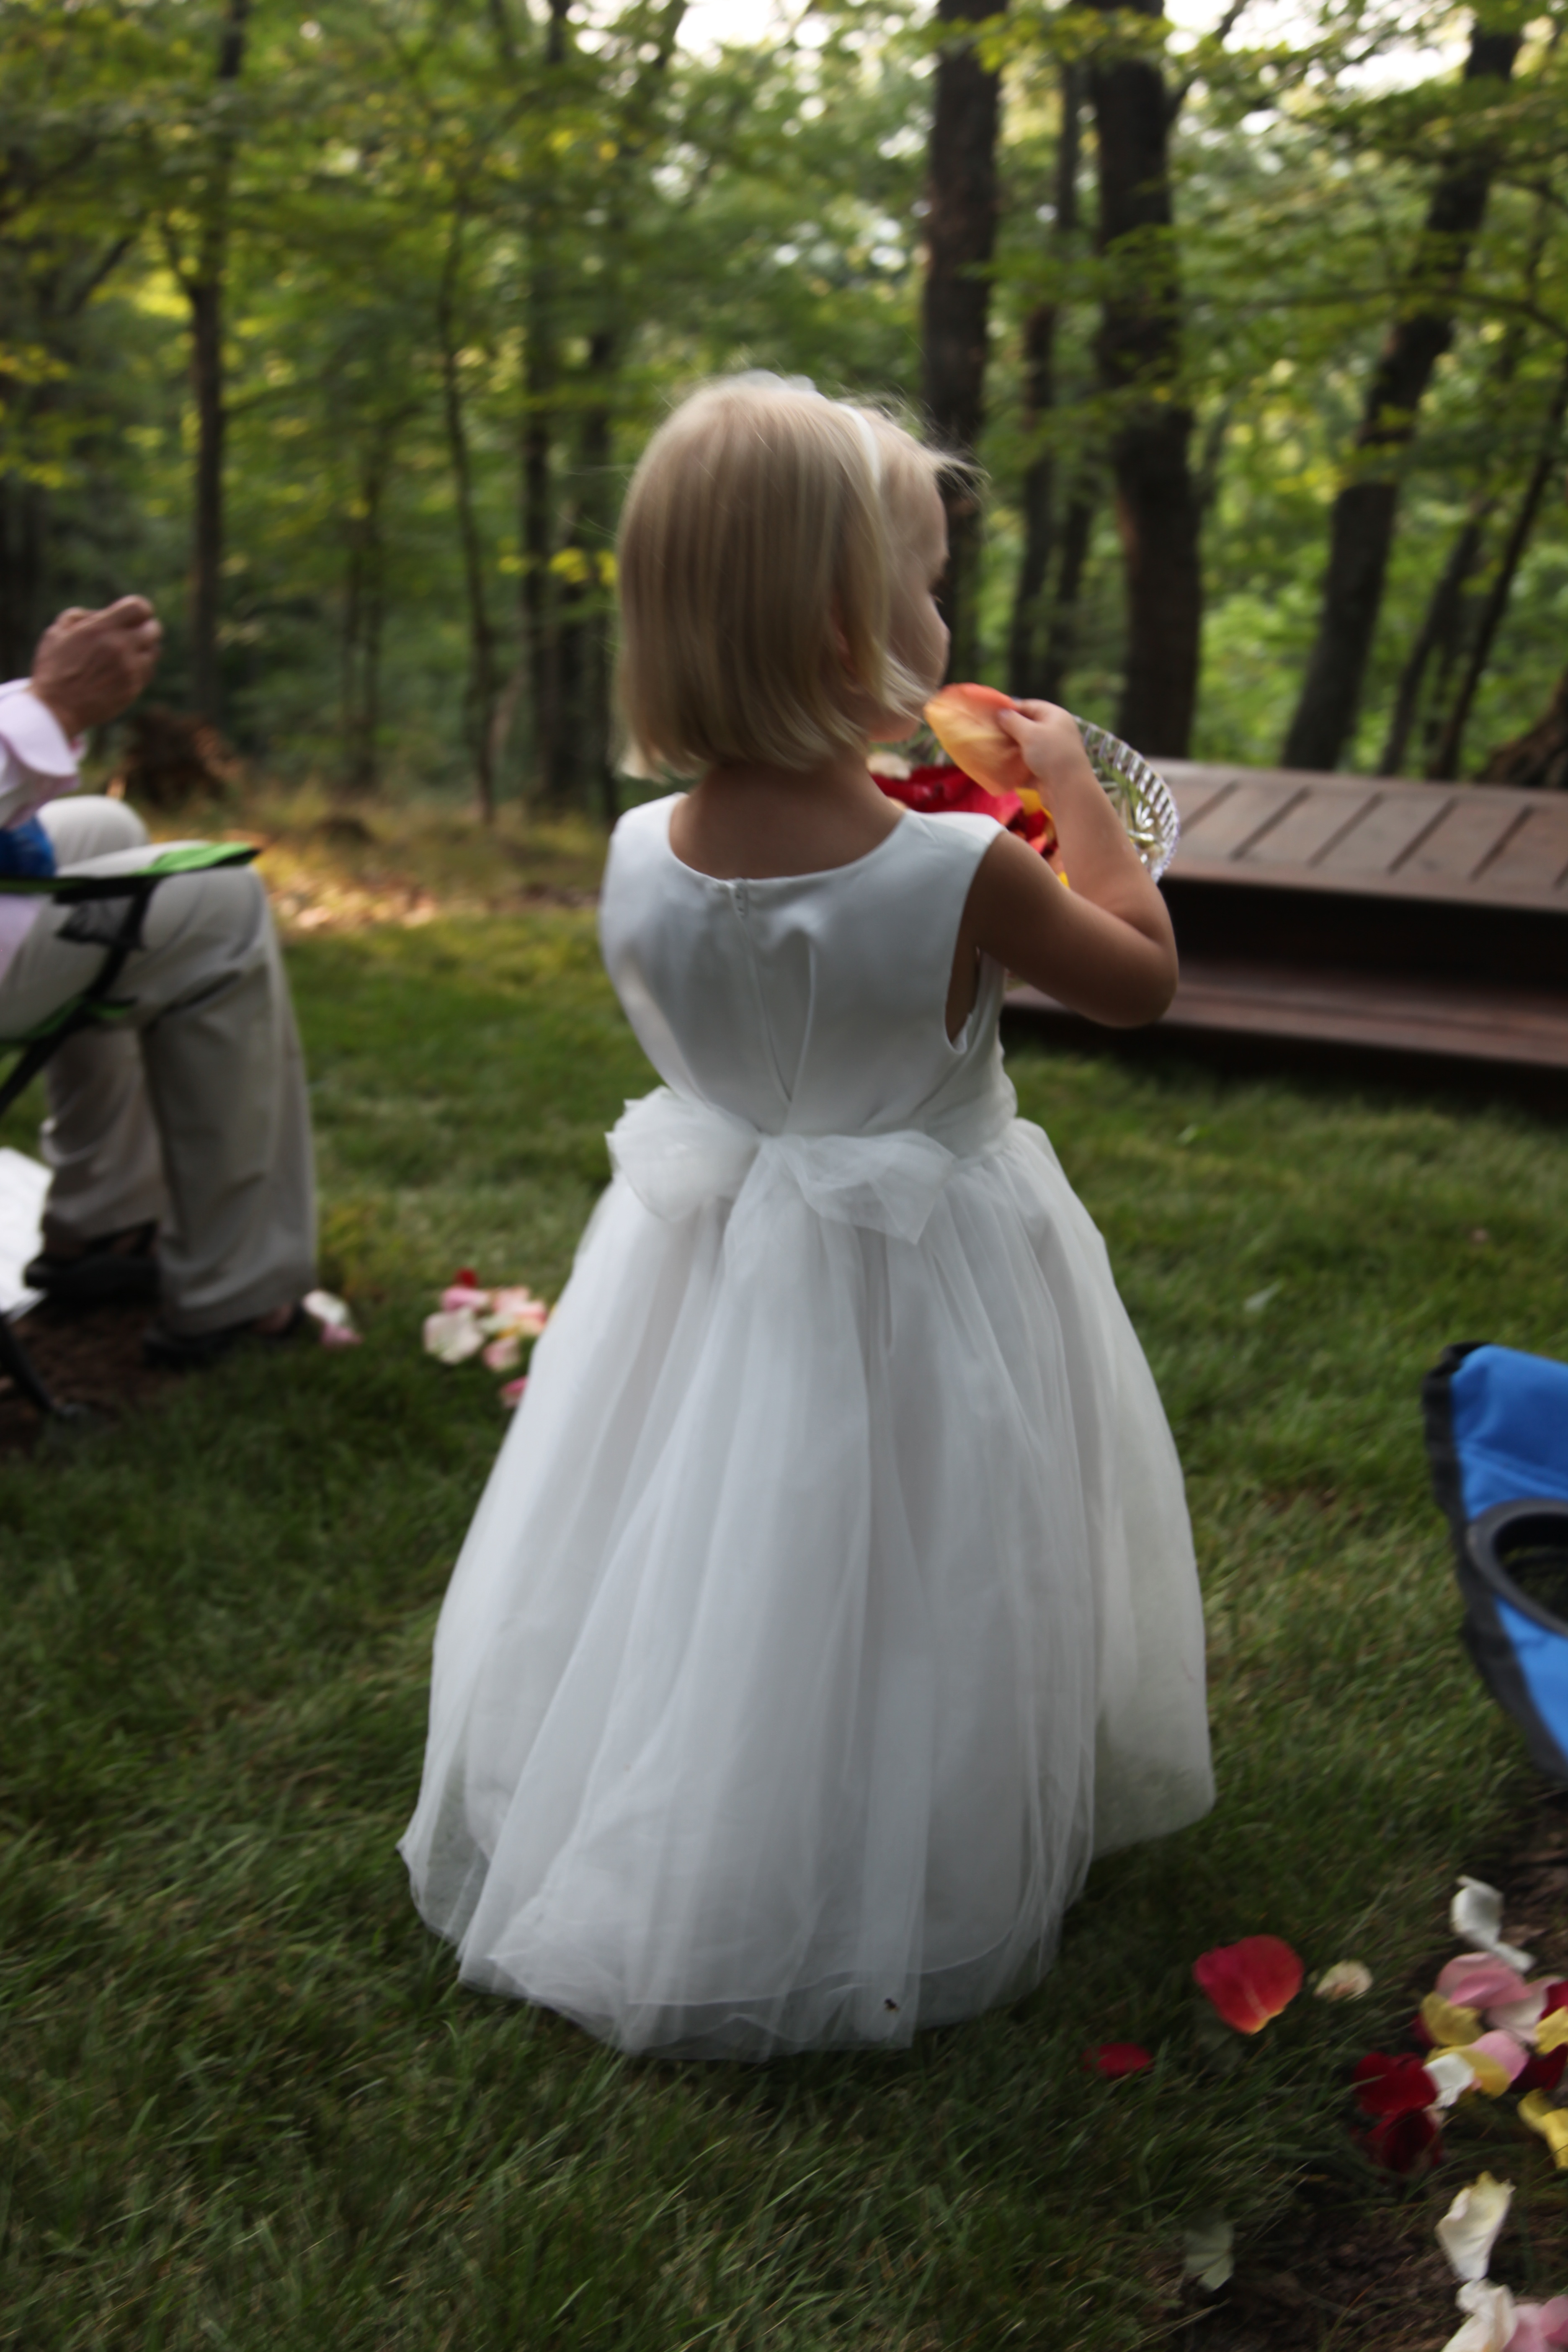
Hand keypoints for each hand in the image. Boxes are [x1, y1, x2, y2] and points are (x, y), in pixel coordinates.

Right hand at [31, 597, 162, 736]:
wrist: (57, 707)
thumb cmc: (53, 668)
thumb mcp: (58, 632)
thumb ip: (82, 616)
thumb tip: (104, 613)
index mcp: (102, 629)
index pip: (139, 607)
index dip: (141, 609)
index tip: (136, 614)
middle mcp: (120, 647)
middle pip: (153, 629)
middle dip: (145, 627)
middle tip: (135, 632)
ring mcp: (130, 670)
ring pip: (154, 651)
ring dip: (145, 648)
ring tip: (129, 651)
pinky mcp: (134, 688)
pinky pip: (149, 671)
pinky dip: (142, 666)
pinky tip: (127, 668)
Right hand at [995, 700, 1095, 793]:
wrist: (1068, 789)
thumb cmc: (1051, 754)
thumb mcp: (1030, 733)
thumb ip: (1013, 721)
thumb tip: (1001, 713)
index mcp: (1054, 716)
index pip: (1029, 706)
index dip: (1010, 709)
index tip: (991, 715)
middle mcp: (1054, 732)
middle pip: (1026, 727)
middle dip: (1007, 731)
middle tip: (988, 733)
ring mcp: (1050, 753)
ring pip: (1024, 747)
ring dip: (1009, 750)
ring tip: (990, 750)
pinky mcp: (1045, 771)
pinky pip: (1025, 765)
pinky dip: (1014, 766)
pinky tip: (998, 767)